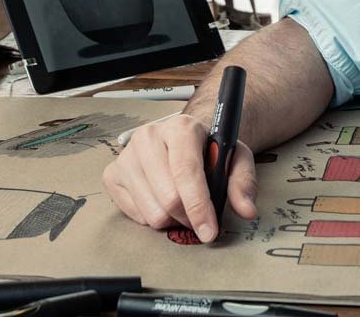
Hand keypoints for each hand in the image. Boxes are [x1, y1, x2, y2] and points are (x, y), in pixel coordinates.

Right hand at [101, 113, 257, 241]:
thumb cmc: (207, 149)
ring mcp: (126, 156)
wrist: (182, 140)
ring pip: (152, 212)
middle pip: (168, 198)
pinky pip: (135, 216)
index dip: (199, 206)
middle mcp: (148, 137)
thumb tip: (246, 210)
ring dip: (172, 219)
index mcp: (180, 128)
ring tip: (182, 204)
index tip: (209, 231)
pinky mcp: (112, 174)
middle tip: (200, 215)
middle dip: (189, 217)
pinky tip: (162, 200)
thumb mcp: (235, 158)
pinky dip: (153, 217)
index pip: (186, 172)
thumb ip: (243, 183)